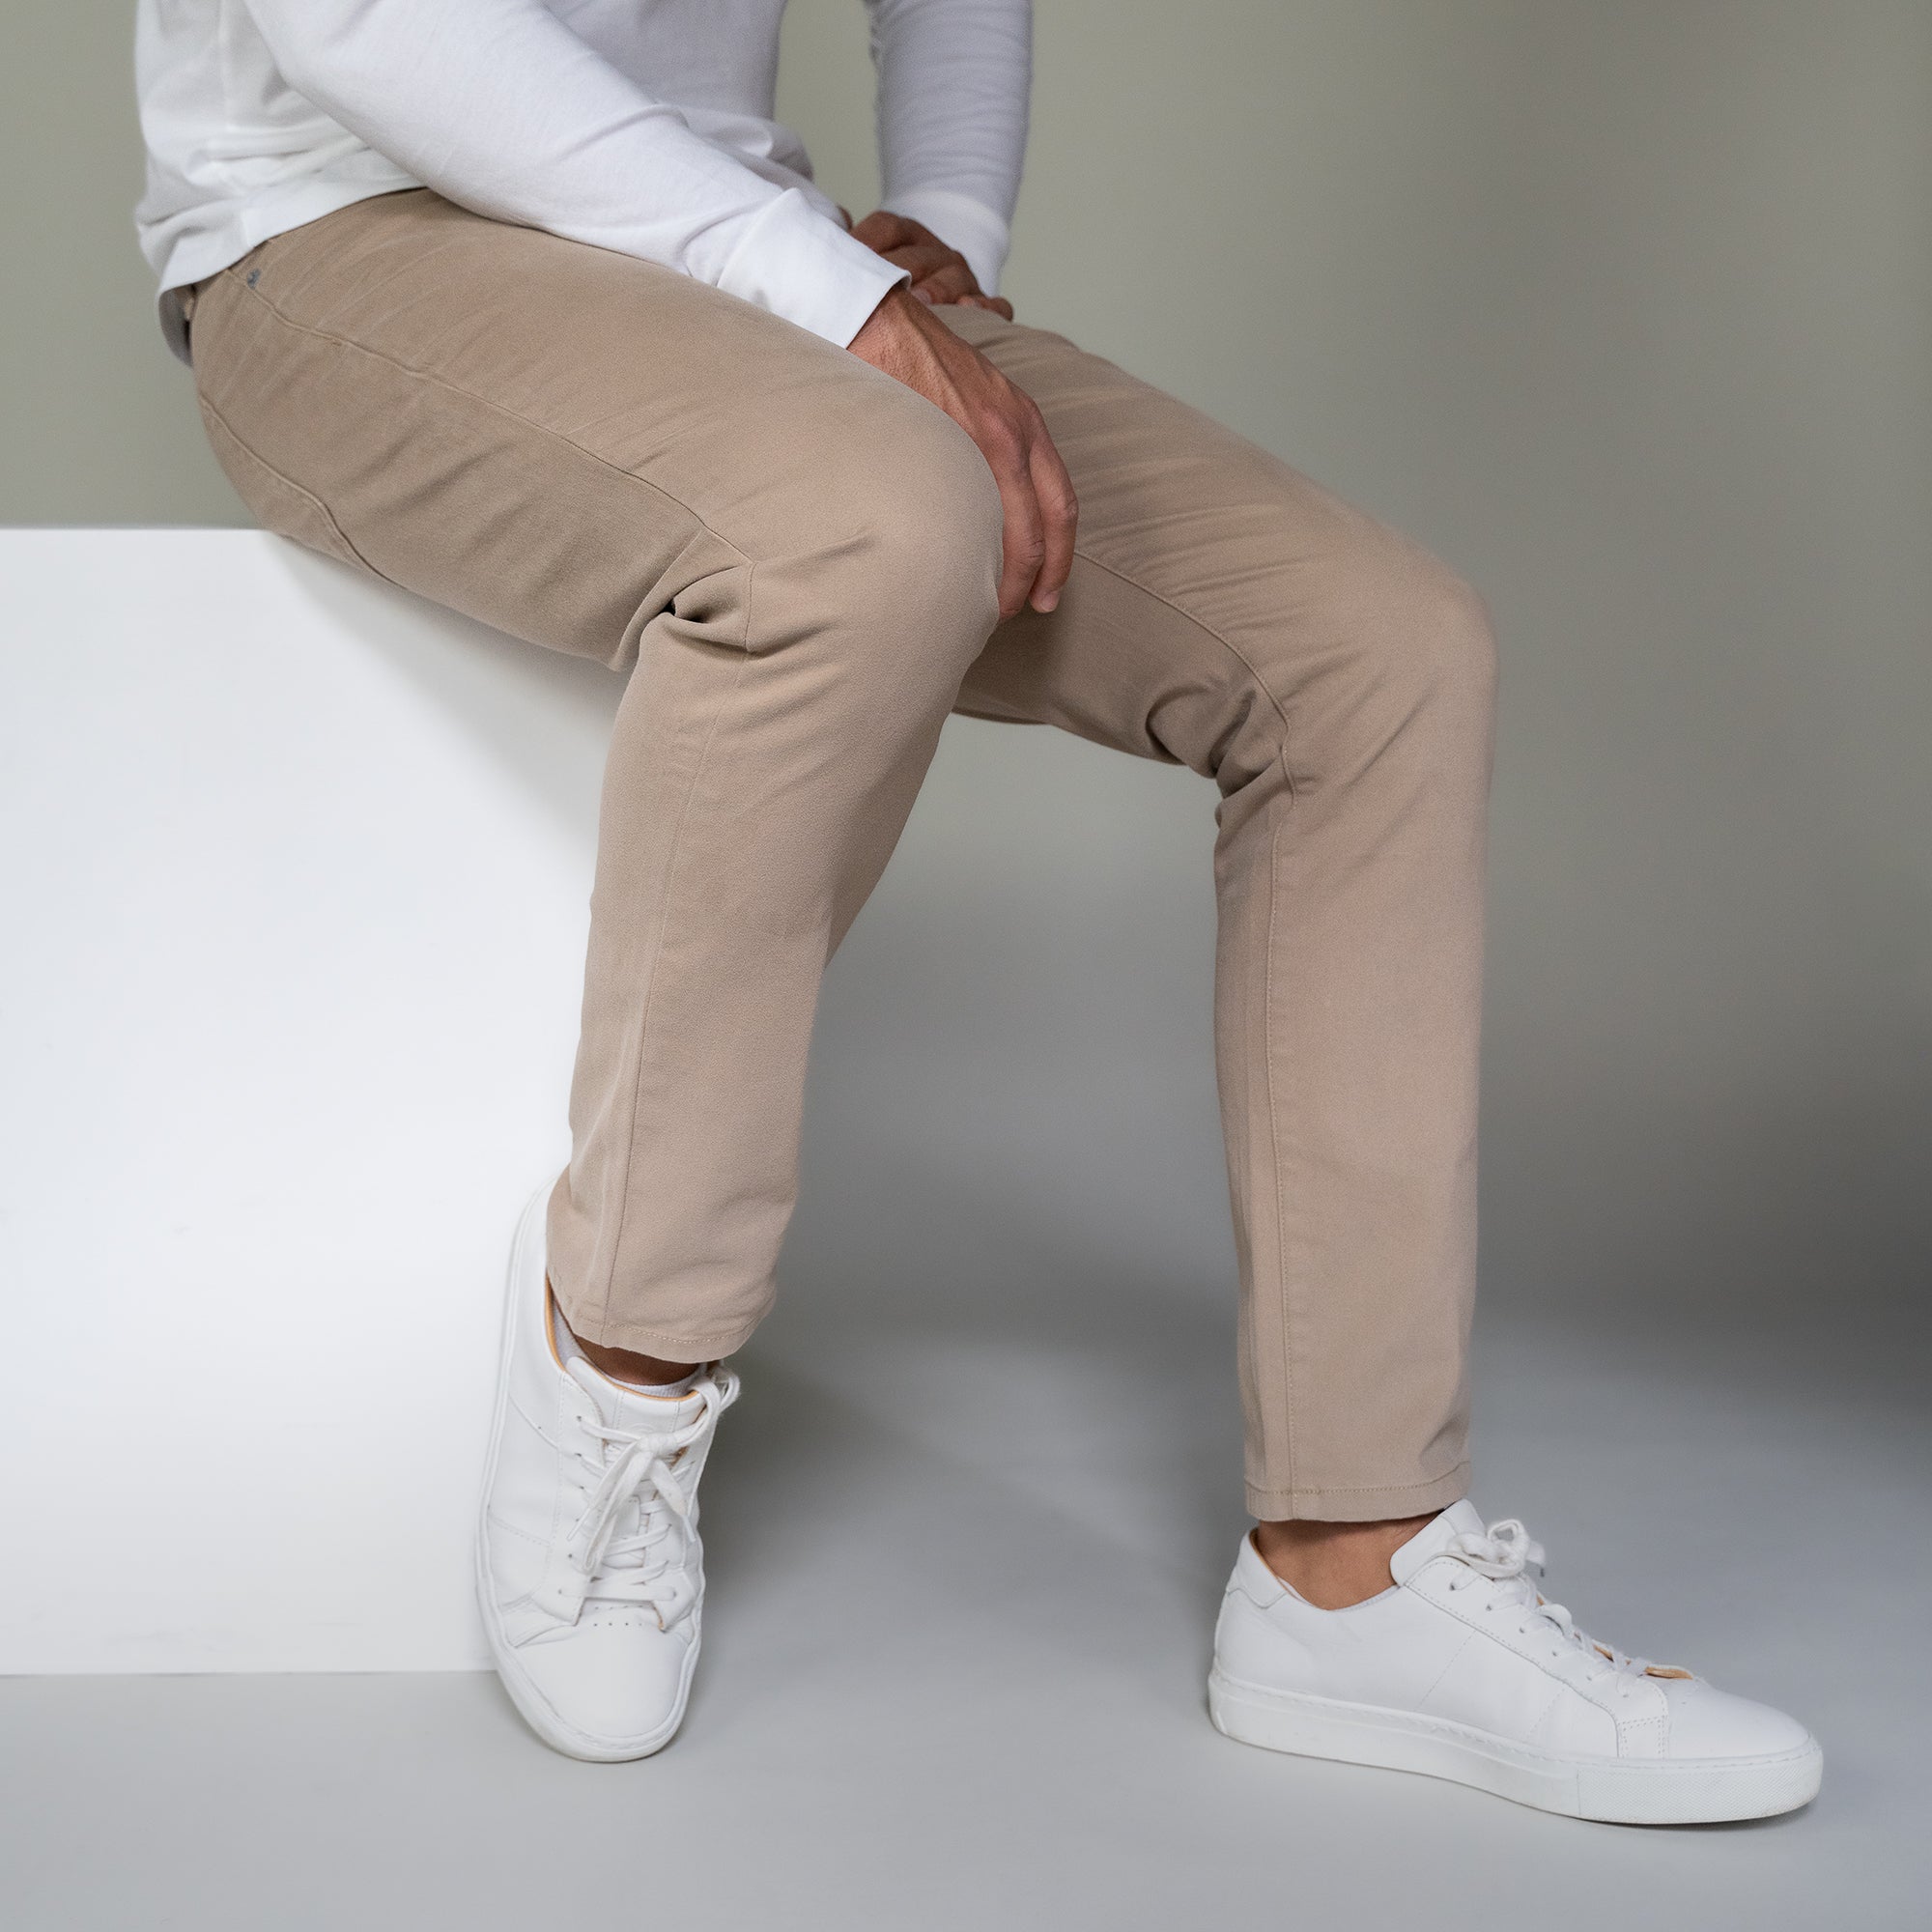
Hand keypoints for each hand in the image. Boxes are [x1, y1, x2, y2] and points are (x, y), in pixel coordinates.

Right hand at [848, 286, 1075, 617]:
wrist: (876, 319)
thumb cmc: (910, 362)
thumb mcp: (967, 398)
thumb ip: (982, 443)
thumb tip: (976, 500)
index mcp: (1024, 421)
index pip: (1061, 501)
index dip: (1061, 553)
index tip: (1049, 589)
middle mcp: (1018, 429)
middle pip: (1051, 520)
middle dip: (1043, 574)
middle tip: (1025, 610)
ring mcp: (989, 434)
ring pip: (1020, 525)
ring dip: (1009, 573)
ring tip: (990, 607)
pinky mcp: (955, 440)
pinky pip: (979, 511)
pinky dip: (978, 551)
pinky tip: (961, 574)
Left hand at [850, 210, 1013, 317]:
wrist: (941, 300)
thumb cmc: (894, 288)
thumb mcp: (872, 262)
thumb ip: (852, 249)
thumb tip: (834, 223)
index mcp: (908, 236)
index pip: (887, 227)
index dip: (867, 239)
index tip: (844, 255)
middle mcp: (938, 253)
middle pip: (918, 255)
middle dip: (898, 270)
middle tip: (876, 289)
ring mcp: (964, 279)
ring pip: (954, 277)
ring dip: (937, 288)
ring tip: (920, 302)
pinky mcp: (986, 305)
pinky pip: (995, 307)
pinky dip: (986, 308)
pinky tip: (969, 310)